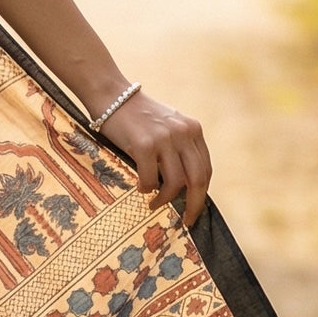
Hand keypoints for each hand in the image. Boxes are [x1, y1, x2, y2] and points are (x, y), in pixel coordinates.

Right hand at [99, 90, 211, 230]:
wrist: (111, 96)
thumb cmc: (136, 117)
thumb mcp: (167, 127)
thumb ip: (179, 149)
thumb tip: (184, 186)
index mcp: (192, 129)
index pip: (206, 169)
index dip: (202, 194)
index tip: (194, 210)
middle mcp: (183, 133)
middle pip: (197, 179)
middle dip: (193, 205)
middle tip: (185, 220)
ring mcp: (164, 138)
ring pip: (175, 183)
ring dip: (164, 199)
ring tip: (153, 203)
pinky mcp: (144, 144)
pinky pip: (151, 179)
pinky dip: (146, 188)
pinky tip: (140, 188)